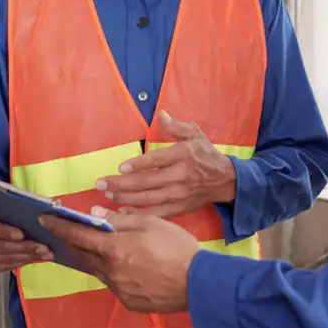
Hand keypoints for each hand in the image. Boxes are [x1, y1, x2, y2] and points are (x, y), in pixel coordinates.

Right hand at [0, 206, 51, 273]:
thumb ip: (9, 206)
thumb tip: (37, 212)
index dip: (3, 231)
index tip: (22, 234)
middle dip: (21, 247)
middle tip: (42, 247)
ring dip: (24, 257)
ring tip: (43, 254)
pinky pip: (0, 267)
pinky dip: (18, 263)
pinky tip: (32, 259)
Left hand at [41, 207, 199, 313]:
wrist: (198, 281)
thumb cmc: (177, 247)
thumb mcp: (151, 223)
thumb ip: (120, 220)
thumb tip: (96, 213)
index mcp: (115, 249)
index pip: (79, 235)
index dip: (60, 227)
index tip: (45, 219)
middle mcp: (111, 271)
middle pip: (85, 255)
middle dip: (74, 242)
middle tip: (67, 231)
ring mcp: (119, 289)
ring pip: (99, 270)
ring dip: (96, 258)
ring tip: (101, 248)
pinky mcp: (129, 301)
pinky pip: (114, 284)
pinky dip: (114, 272)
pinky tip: (126, 266)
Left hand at [98, 110, 236, 216]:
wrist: (226, 181)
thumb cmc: (207, 155)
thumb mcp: (195, 135)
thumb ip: (176, 126)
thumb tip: (160, 114)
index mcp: (183, 155)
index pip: (156, 160)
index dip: (137, 164)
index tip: (121, 167)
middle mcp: (180, 176)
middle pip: (147, 181)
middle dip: (121, 184)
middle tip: (101, 183)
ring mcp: (179, 194)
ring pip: (148, 198)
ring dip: (125, 198)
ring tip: (107, 194)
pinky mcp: (179, 208)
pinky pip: (156, 213)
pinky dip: (138, 214)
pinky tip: (122, 212)